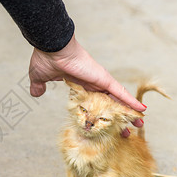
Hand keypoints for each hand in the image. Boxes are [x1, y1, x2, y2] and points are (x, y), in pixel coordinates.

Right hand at [28, 34, 145, 135]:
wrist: (52, 47)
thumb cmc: (46, 58)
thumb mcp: (39, 77)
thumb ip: (39, 86)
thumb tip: (36, 92)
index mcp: (79, 85)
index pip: (93, 102)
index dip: (99, 113)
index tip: (102, 124)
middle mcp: (92, 84)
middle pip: (109, 104)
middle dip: (118, 117)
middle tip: (126, 130)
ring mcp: (99, 81)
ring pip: (117, 100)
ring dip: (129, 111)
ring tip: (139, 122)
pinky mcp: (103, 79)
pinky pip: (119, 92)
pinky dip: (130, 101)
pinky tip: (140, 109)